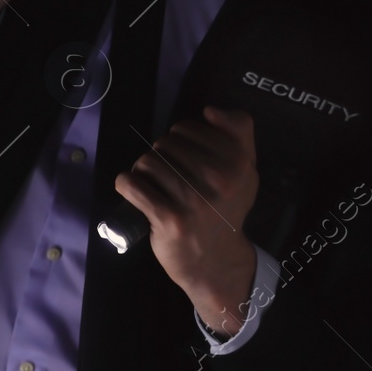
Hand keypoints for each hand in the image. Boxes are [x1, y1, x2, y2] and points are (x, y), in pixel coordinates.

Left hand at [114, 106, 259, 336]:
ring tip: (153, 187)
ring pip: (146, 162)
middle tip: (167, 178)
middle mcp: (219, 179)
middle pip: (164, 144)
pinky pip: (131, 185)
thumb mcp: (245, 168)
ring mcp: (193, 200)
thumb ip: (239, 131)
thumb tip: (210, 110)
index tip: (184, 160)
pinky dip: (126, 185)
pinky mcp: (168, 218)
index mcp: (238, 161)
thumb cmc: (225, 209)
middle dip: (159, 156)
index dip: (178, 139)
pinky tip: (134, 192)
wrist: (215, 260)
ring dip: (142, 172)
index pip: (186, 128)